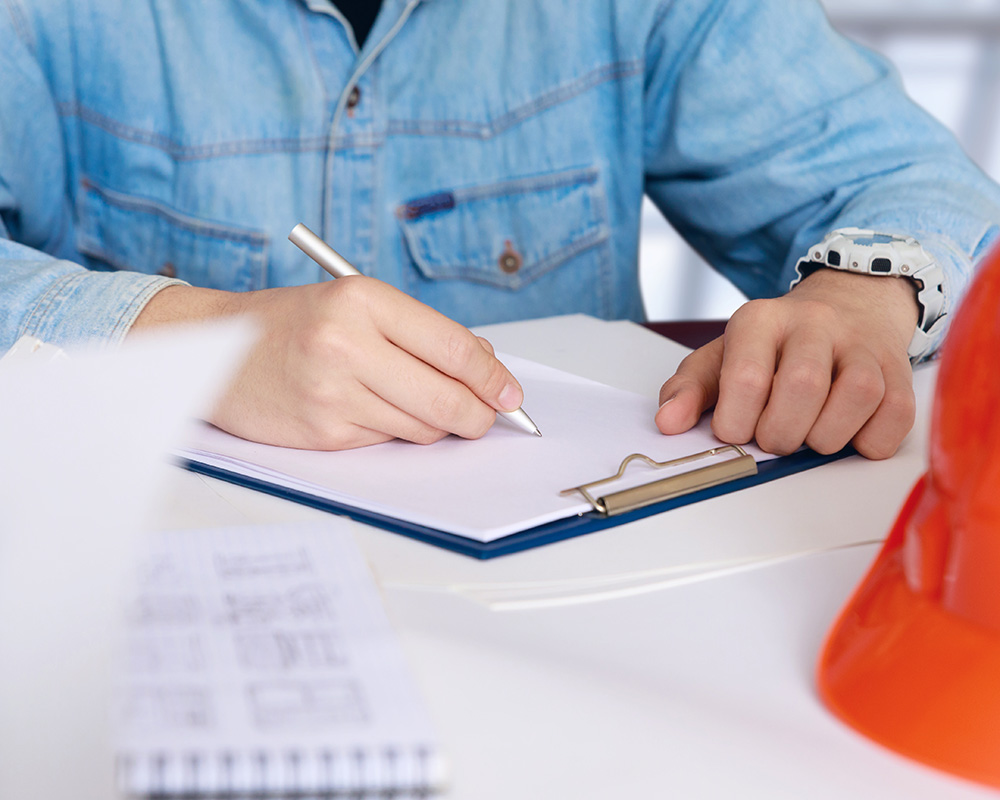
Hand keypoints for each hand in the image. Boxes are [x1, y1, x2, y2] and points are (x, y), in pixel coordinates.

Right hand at [131, 278, 523, 449]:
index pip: (454, 348)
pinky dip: (392, 432)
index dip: (494, 378)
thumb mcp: (357, 306)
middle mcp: (346, 343)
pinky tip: (368, 409)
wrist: (215, 352)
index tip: (510, 392)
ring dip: (434, 423)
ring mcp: (333, 392)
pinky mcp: (323, 432)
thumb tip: (486, 367)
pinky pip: (387, 442)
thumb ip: (421, 333)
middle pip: (448, 398)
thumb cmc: (292, 324)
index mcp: (362, 299)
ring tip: (410, 400)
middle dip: (478, 415)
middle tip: (486, 416)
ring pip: (423, 427)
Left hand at [654, 269, 919, 459]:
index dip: (737, 423)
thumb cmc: (776, 346)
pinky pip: (894, 416)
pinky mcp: (899, 372)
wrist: (848, 305)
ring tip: (810, 435)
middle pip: (803, 388)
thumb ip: (690, 389)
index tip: (736, 431)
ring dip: (826, 437)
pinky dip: (869, 440)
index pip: (746, 378)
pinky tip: (848, 433)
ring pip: (856, 397)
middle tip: (774, 438)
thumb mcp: (723, 357)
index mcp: (760, 319)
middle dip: (781, 434)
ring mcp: (862, 345)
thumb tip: (667, 422)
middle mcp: (814, 323)